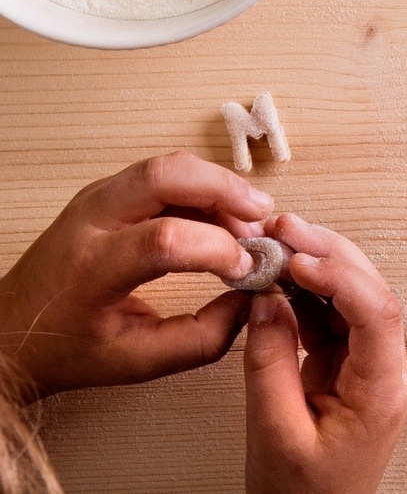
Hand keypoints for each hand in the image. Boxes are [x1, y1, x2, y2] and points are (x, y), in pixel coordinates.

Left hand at [0, 151, 272, 397]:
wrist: (10, 331)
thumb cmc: (66, 348)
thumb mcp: (135, 362)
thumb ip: (201, 339)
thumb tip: (251, 303)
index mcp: (90, 270)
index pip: (165, 240)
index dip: (218, 249)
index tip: (246, 271)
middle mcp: (88, 222)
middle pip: (165, 176)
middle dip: (224, 189)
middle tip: (261, 215)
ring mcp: (93, 200)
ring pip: (167, 165)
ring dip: (216, 184)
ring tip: (247, 218)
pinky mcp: (104, 193)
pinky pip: (161, 173)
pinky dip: (199, 186)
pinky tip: (221, 215)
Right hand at [245, 214, 406, 493]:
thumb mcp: (275, 433)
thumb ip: (270, 364)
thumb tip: (268, 301)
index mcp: (382, 390)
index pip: (378, 314)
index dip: (341, 276)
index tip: (300, 258)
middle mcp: (386, 371)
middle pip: (369, 294)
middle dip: (328, 255)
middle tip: (284, 228)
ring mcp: (369, 367)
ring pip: (351, 299)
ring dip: (316, 267)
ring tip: (276, 242)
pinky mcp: (348, 368)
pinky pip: (331, 319)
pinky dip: (305, 295)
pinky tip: (279, 279)